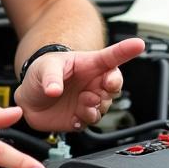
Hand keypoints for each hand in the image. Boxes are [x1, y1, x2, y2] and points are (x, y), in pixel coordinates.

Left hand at [15, 37, 144, 131]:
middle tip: (100, 89)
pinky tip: (74, 117)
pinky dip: (84, 121)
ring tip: (81, 103)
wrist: (29, 98)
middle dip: (111, 88)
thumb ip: (51, 77)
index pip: (111, 57)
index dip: (126, 50)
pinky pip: (90, 122)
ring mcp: (88, 101)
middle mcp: (93, 83)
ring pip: (104, 107)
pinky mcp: (81, 118)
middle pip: (114, 86)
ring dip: (95, 107)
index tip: (139, 44)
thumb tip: (54, 90)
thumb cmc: (42, 73)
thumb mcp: (44, 67)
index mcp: (89, 65)